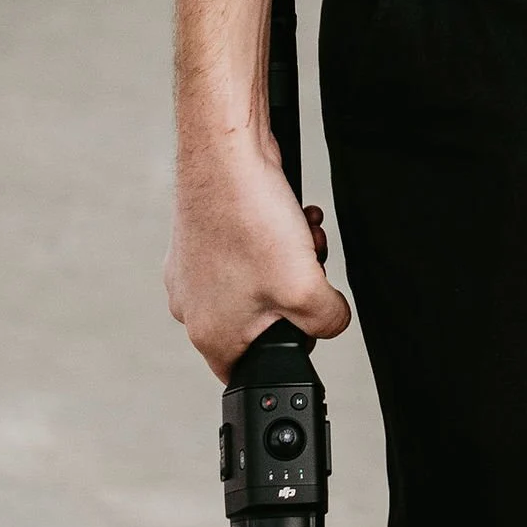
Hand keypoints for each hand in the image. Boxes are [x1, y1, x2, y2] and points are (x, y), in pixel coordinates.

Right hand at [165, 130, 350, 381]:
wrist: (226, 154)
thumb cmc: (248, 220)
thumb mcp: (305, 287)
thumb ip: (327, 321)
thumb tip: (333, 324)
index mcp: (209, 334)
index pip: (246, 372)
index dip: (284, 353)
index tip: (304, 326)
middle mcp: (193, 306)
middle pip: (261, 320)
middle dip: (296, 292)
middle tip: (310, 269)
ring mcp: (193, 271)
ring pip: (259, 281)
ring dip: (291, 260)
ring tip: (302, 235)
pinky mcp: (202, 239)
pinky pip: (247, 252)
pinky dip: (274, 237)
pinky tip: (290, 216)